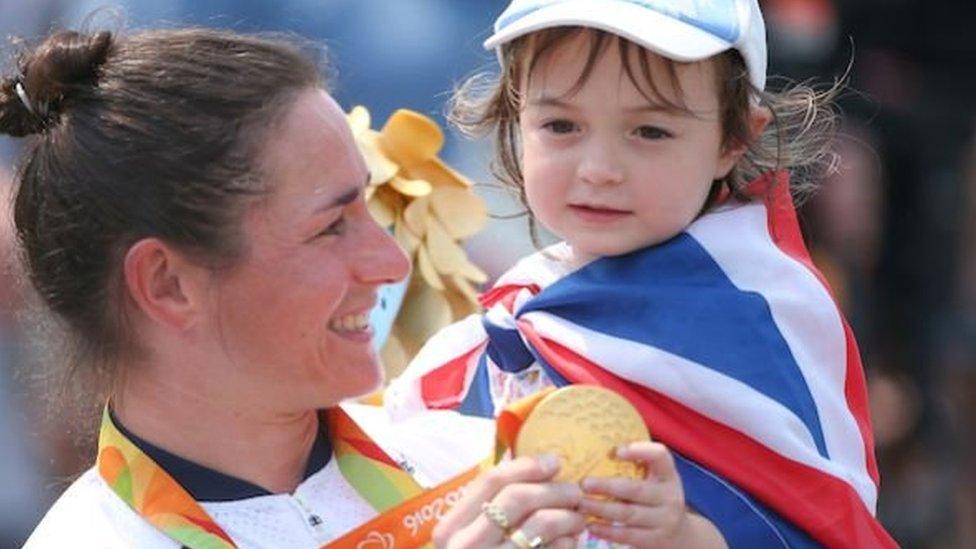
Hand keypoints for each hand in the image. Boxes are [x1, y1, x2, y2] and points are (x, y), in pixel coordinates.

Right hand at [433, 455, 586, 548]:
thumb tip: (527, 465)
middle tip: (576, 492)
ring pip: (540, 523)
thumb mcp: (471, 539)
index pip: (491, 481)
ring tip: (579, 519)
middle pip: (518, 497)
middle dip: (554, 489)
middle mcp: (466, 545)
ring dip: (568, 515)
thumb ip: (489, 508)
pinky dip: (569, 543)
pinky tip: (573, 543)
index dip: (527, 466)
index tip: (555, 461)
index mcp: (450, 529)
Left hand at [579, 442, 725, 547]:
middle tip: (584, 483)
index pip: (661, 456)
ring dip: (602, 509)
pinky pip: (628, 536)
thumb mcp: (655, 479)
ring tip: (581, 504)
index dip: (641, 451)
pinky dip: (607, 531)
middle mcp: (669, 496)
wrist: (680, 535)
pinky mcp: (654, 540)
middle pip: (636, 490)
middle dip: (607, 486)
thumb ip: (636, 465)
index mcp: (668, 475)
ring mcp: (664, 520)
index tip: (617, 451)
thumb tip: (597, 448)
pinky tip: (591, 526)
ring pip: (629, 514)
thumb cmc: (656, 498)